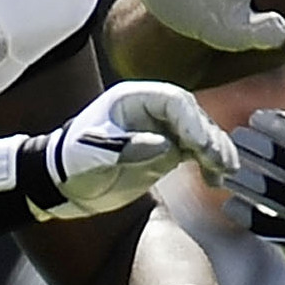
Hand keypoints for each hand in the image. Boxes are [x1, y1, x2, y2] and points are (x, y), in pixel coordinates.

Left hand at [28, 81, 238, 218]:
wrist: (60, 185)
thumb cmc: (71, 162)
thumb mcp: (92, 152)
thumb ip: (128, 147)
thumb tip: (167, 147)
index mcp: (132, 100)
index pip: (174, 101)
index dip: (192, 122)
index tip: (201, 146)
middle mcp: (151, 111)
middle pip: (193, 117)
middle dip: (210, 138)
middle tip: (220, 162)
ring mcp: (161, 131)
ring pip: (200, 135)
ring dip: (216, 152)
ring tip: (224, 173)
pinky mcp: (165, 152)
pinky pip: (196, 153)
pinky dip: (209, 164)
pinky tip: (216, 180)